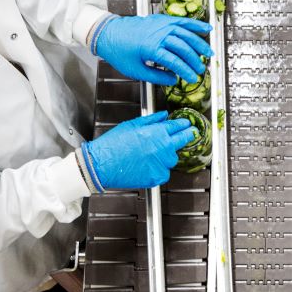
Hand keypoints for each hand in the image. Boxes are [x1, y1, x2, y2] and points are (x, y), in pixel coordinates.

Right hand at [76, 111, 196, 190]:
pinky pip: (164, 172)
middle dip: (187, 136)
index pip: (176, 127)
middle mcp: (162, 148)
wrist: (101, 164)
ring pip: (172, 159)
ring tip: (152, 154)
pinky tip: (147, 165)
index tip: (188, 125)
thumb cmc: (112, 145)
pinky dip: (159, 169)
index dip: (184, 125)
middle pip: (181, 141)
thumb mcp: (131, 125)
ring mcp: (160, 164)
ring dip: (168, 155)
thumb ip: (151, 120)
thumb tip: (164, 115)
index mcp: (156, 132)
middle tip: (190, 134)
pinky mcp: (156, 177)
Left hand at [91, 13, 212, 85]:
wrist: (108, 33)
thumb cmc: (119, 52)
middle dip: (194, 60)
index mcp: (152, 48)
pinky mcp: (161, 19)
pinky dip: (195, 24)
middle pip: (183, 48)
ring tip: (208, 53)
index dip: (186, 72)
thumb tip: (173, 79)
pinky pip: (181, 21)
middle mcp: (159, 34)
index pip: (175, 62)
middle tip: (200, 69)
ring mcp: (161, 25)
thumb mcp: (135, 71)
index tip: (193, 79)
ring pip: (186, 34)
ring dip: (199, 43)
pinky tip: (206, 28)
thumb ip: (156, 76)